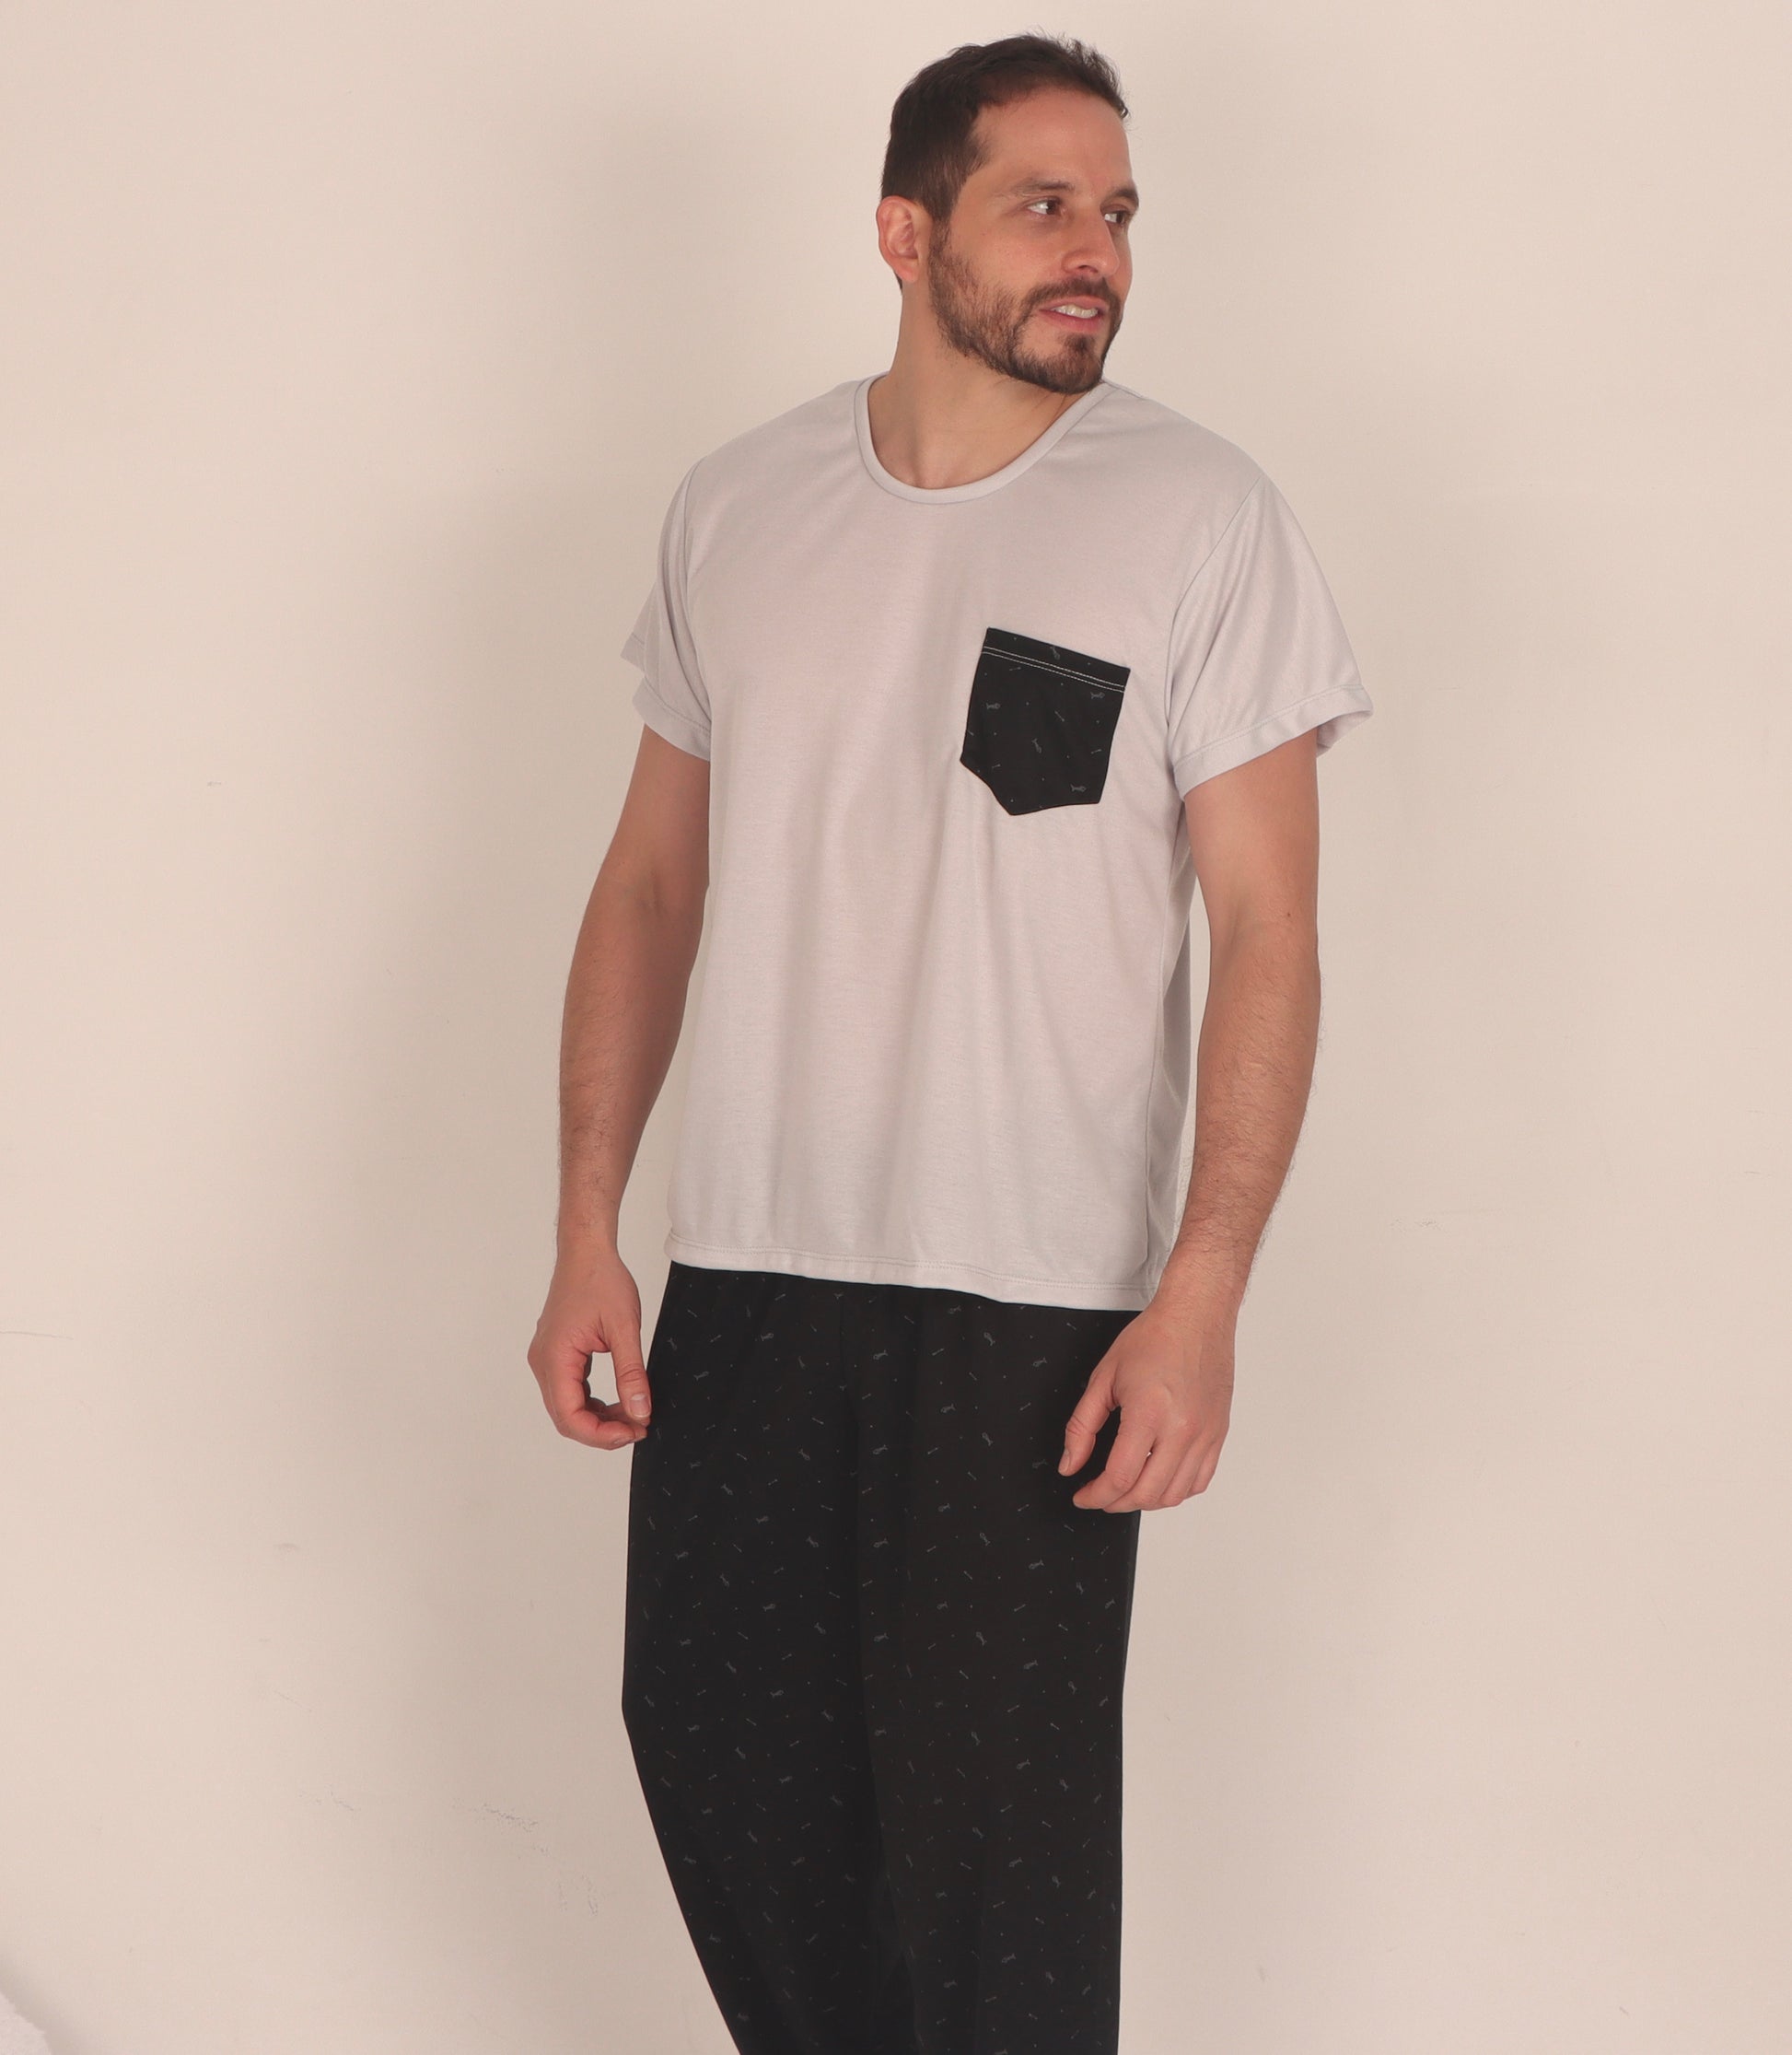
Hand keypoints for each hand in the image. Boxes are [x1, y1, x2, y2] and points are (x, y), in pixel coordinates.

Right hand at [527, 1246, 652, 1448]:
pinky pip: (569, 1391)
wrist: (586, 1252)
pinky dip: (592, 1402)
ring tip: (633, 1415)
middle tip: (638, 1427)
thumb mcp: (624, 1328)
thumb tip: (640, 1412)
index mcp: (555, 1357)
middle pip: (566, 1418)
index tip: (633, 1432)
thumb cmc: (601, 1280)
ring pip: (567, 1407)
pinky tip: (618, 1401)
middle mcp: (543, 1363)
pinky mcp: (556, 1355)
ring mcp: (547, 1359)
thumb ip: (632, 1373)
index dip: (601, 1434)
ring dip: (598, 1418)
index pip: (569, 1417)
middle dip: (602, 1431)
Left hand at [1059, 1300, 1234, 1510]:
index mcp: (1149, 1413)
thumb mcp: (1103, 1378)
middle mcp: (1183, 1429)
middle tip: (1099, 1495)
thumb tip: (1070, 1465)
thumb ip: (1082, 1426)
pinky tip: (1157, 1479)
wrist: (1196, 1317)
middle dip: (1115, 1503)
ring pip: (1175, 1495)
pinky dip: (1176, 1490)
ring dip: (1145, 1501)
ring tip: (1125, 1489)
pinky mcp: (1219, 1434)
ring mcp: (1205, 1435)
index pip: (1120, 1476)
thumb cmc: (1152, 1339)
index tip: (1082, 1495)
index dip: (1095, 1495)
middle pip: (1147, 1494)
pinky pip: (1200, 1481)